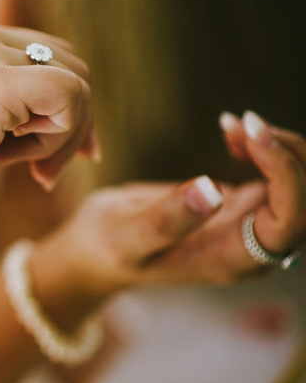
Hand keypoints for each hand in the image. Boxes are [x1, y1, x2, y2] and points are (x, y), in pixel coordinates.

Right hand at [0, 21, 94, 205]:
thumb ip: (4, 118)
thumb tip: (63, 131)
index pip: (47, 57)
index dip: (68, 106)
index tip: (54, 159)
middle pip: (71, 64)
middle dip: (75, 122)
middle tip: (47, 173)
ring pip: (76, 82)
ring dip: (64, 136)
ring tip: (27, 172)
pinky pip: (71, 98)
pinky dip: (61, 141)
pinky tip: (24, 168)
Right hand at [47, 111, 305, 300]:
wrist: (97, 251)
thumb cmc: (108, 248)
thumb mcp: (127, 235)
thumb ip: (168, 219)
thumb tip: (211, 189)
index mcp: (236, 260)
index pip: (293, 219)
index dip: (286, 174)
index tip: (251, 134)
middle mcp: (254, 246)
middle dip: (288, 153)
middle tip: (243, 122)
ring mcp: (253, 226)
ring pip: (301, 183)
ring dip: (279, 146)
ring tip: (234, 124)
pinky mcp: (246, 207)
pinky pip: (279, 175)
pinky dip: (266, 147)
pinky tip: (232, 132)